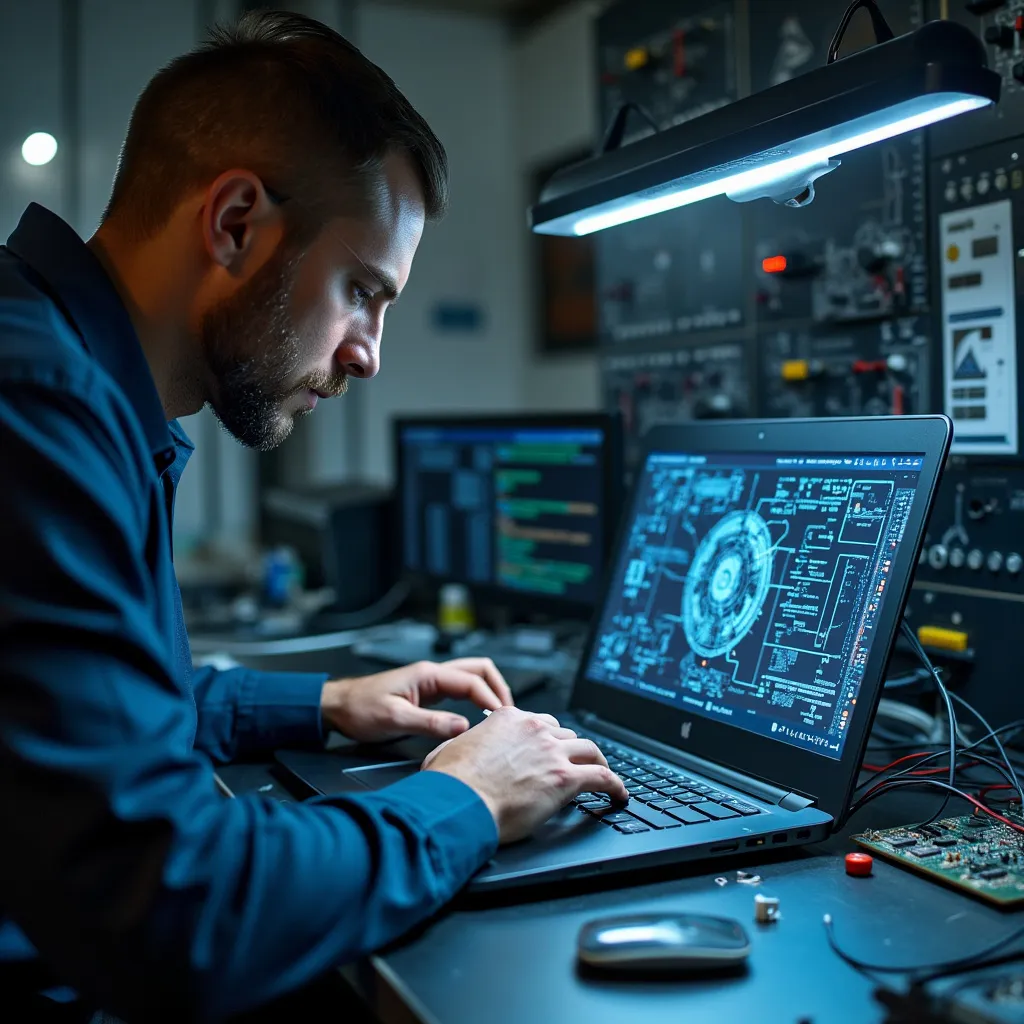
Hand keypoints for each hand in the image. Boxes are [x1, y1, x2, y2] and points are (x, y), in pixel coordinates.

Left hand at [320, 658, 513, 743]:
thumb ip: (430, 723)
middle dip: (498, 688)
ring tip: (498, 715)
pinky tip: (477, 717)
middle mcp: (432, 674)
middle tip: (507, 713)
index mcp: (428, 674)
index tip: (501, 719)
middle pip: (478, 670)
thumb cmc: (360, 709)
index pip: (471, 682)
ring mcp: (431, 682)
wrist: (339, 707)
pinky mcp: (427, 693)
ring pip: (471, 677)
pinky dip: (475, 699)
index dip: (491, 699)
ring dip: (488, 692)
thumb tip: (464, 727)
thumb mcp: (395, 719)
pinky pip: (459, 690)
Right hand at [422, 707, 628, 843]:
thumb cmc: (450, 783)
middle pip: (566, 734)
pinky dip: (615, 786)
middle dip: (570, 749)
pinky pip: (604, 777)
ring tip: (602, 774)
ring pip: (590, 749)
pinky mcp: (566, 778)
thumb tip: (457, 748)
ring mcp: (553, 752)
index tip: (549, 749)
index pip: (539, 722)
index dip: (546, 738)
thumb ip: (462, 743)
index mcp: (509, 719)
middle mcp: (535, 729)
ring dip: (598, 761)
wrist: (459, 802)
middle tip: (573, 764)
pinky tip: (619, 795)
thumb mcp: (449, 750)